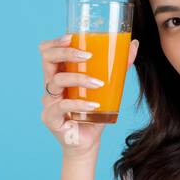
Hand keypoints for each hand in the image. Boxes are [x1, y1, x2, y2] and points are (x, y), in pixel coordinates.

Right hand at [38, 32, 138, 160]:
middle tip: (87, 55)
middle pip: (47, 59)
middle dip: (65, 52)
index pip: (48, 51)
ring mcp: (49, 102)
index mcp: (60, 75)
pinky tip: (94, 105)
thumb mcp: (108, 88)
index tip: (72, 37)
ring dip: (79, 78)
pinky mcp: (51, 118)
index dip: (56, 42)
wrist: (88, 142)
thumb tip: (133, 45)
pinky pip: (63, 106)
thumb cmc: (94, 113)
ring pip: (56, 81)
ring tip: (98, 83)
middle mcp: (51, 86)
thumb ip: (118, 67)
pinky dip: (80, 103)